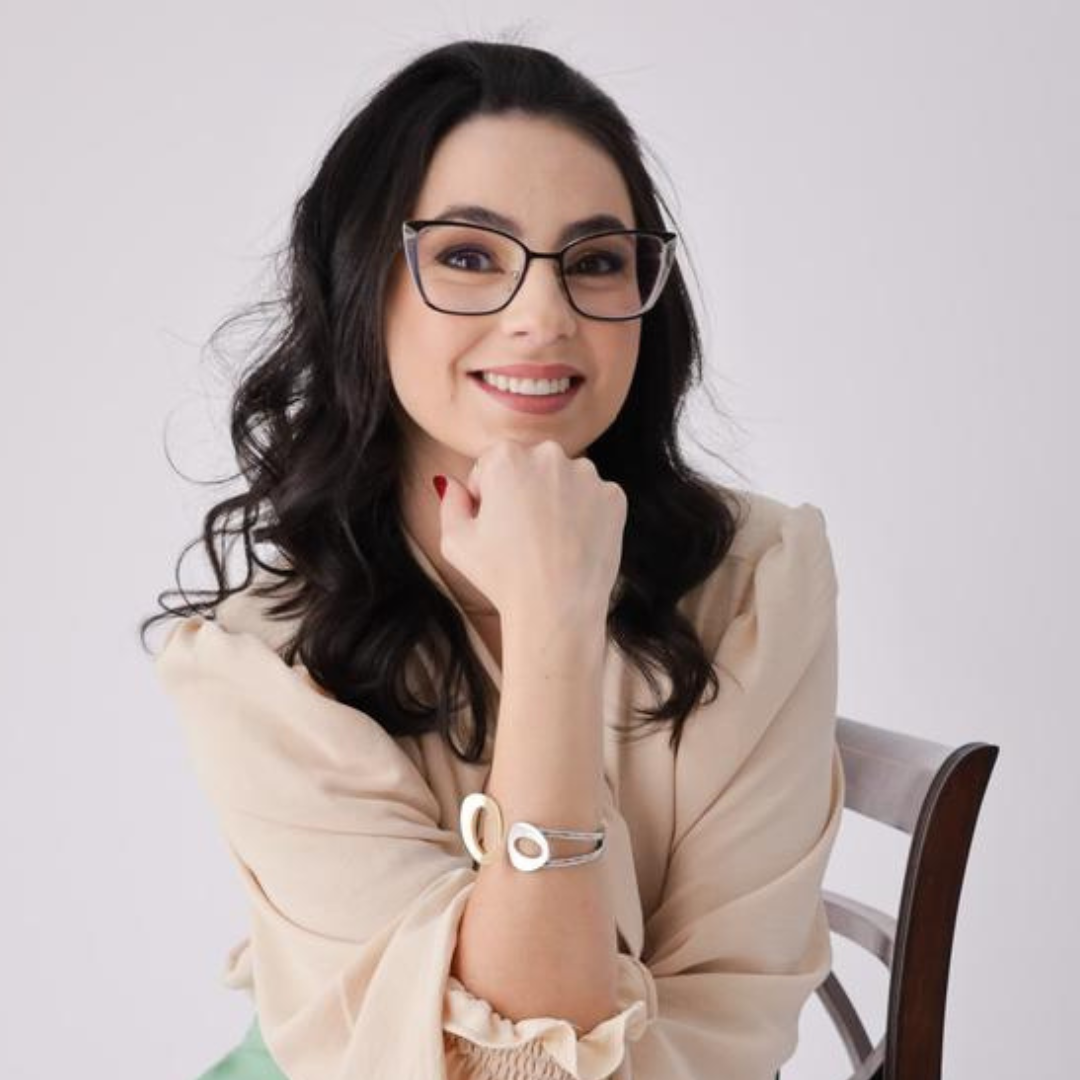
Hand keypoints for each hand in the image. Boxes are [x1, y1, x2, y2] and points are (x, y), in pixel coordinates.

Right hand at [435, 439, 626, 624]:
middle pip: (530, 466)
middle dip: (523, 491)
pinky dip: (585, 516)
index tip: (494, 526)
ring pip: (565, 480)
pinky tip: (573, 544)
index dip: (488, 497)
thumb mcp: (455, 540)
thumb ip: (450, 502)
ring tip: (549, 543)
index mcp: (507, 457)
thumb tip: (451, 483)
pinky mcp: (614, 497)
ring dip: (556, 501)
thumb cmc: (501, 577)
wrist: (556, 609)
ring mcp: (588, 475)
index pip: (492, 465)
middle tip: (522, 535)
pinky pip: (594, 498)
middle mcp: (550, 455)